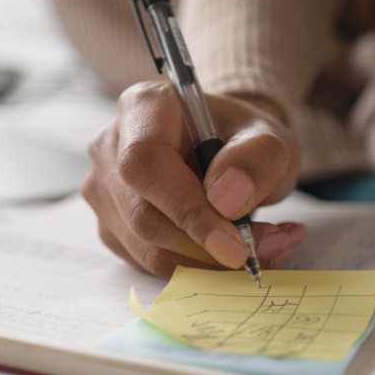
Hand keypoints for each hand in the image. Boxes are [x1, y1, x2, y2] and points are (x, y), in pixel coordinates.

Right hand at [82, 80, 305, 276]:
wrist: (228, 153)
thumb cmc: (242, 141)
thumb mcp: (270, 139)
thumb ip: (257, 160)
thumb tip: (226, 200)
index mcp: (143, 107)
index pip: (145, 163)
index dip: (186, 209)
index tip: (235, 245)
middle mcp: (111, 146)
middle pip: (143, 215)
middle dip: (207, 245)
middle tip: (267, 247)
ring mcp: (104, 189)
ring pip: (146, 247)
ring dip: (208, 262)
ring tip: (261, 245)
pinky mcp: (111, 226)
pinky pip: (148, 262)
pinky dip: (197, 267)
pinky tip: (230, 248)